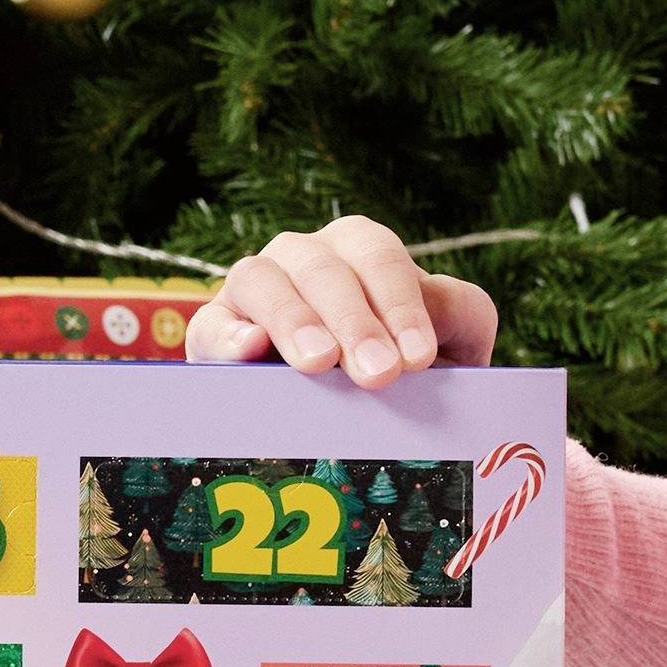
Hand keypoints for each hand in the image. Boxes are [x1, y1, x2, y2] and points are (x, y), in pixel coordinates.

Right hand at [186, 217, 498, 383]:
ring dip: (294, 319)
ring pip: (263, 280)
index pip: (378, 258)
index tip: (418, 359)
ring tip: (319, 363)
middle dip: (353, 322)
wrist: (347, 417)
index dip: (400, 305)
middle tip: (377, 375)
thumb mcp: (448, 343)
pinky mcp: (212, 331)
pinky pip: (212, 325)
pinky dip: (229, 337)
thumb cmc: (406, 374)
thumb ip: (454, 315)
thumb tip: (426, 314)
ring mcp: (253, 289)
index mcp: (360, 249)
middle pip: (323, 269)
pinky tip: (251, 352)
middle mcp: (303, 256)